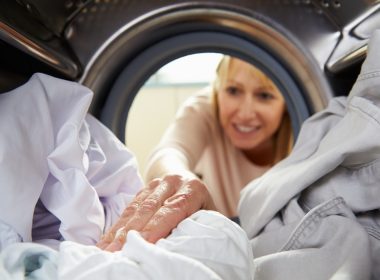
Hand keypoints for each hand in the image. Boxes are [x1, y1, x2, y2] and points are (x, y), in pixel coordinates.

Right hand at [96, 174, 214, 251]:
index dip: (157, 227)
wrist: (188, 178)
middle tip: (119, 252)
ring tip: (107, 251)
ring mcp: (155, 184)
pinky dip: (116, 227)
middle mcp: (173, 182)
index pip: (174, 209)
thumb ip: (198, 227)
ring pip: (135, 208)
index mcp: (193, 189)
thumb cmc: (202, 206)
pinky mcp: (142, 190)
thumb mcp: (209, 215)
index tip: (144, 244)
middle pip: (150, 208)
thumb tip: (180, 249)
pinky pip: (128, 209)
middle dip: (133, 232)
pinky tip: (106, 241)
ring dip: (119, 232)